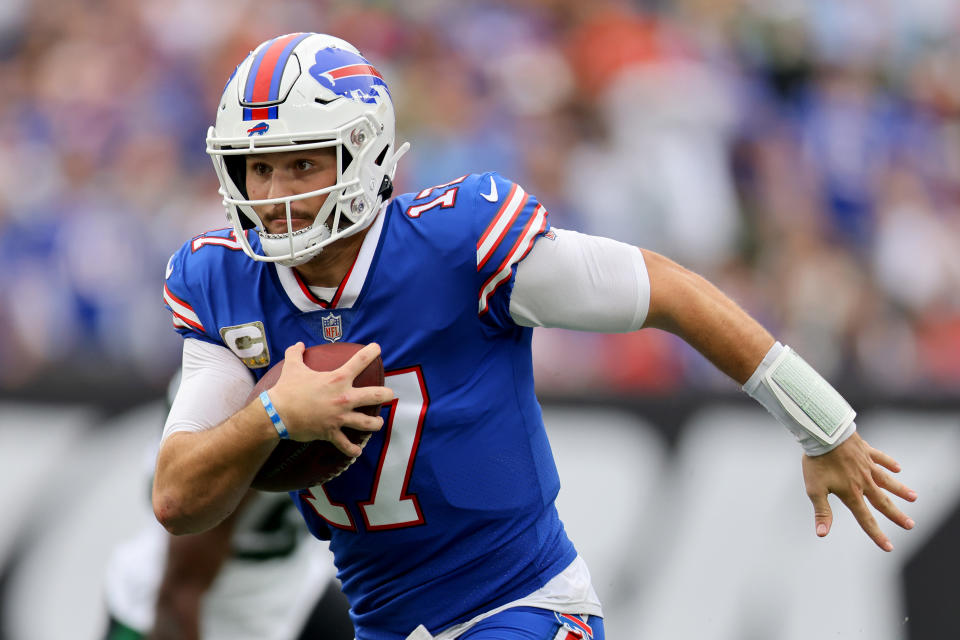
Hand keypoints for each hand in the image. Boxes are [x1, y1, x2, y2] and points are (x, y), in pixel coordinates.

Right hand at [268, 342, 394, 456]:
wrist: (276, 414)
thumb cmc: (286, 389)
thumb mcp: (292, 367)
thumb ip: (296, 353)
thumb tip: (298, 344)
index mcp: (337, 379)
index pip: (359, 361)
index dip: (371, 352)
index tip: (378, 348)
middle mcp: (343, 398)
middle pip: (374, 396)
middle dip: (386, 395)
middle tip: (390, 394)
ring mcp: (339, 417)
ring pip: (366, 423)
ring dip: (375, 423)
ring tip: (379, 422)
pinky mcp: (331, 432)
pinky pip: (345, 444)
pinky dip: (352, 450)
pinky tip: (357, 452)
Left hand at [801, 432, 916, 550]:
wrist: (823, 434)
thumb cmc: (817, 463)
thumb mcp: (815, 490)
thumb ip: (822, 512)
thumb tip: (822, 534)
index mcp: (851, 493)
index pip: (866, 519)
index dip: (877, 535)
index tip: (889, 547)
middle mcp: (864, 481)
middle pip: (883, 502)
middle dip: (897, 515)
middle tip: (910, 525)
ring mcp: (866, 465)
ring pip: (887, 481)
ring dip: (900, 490)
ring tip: (914, 497)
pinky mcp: (865, 451)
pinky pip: (881, 458)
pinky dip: (890, 463)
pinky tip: (898, 468)